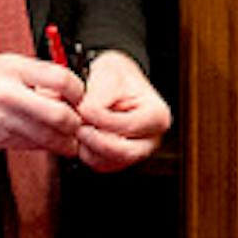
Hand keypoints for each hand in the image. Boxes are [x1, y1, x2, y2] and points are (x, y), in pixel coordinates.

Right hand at [0, 54, 84, 155]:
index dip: (79, 91)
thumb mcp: (3, 65)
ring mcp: (3, 120)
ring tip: (68, 138)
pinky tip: (46, 141)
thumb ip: (35, 75)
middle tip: (79, 123)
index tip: (80, 97)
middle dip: (75, 124)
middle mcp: (10, 94)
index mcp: (14, 69)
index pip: (61, 79)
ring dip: (64, 141)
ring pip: (47, 137)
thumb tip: (66, 89)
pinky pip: (31, 146)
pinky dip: (44, 146)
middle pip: (59, 114)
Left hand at [75, 49, 170, 171]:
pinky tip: (84, 135)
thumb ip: (99, 93)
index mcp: (157, 115)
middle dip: (94, 139)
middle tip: (79, 124)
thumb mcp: (109, 72)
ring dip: (88, 146)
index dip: (100, 118)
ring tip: (80, 126)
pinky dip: (86, 152)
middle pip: (122, 152)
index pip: (126, 126)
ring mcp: (136, 152)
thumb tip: (86, 112)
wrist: (111, 84)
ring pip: (108, 162)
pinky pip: (99, 165)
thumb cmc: (116, 77)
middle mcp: (150, 139)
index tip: (85, 106)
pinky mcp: (118, 161)